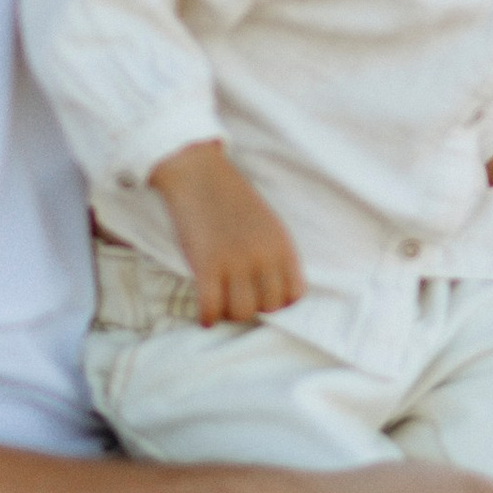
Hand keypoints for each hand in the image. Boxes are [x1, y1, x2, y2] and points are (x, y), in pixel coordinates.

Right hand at [152, 141, 304, 326]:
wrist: (198, 175)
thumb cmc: (232, 201)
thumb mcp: (268, 224)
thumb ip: (274, 255)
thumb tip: (273, 293)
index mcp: (282, 245)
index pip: (294, 294)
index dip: (278, 301)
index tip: (261, 296)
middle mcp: (263, 256)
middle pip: (268, 307)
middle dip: (253, 307)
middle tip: (237, 299)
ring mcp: (235, 262)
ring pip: (241, 313)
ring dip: (229, 314)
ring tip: (220, 305)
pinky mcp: (207, 265)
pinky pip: (211, 308)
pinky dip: (207, 317)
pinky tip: (205, 316)